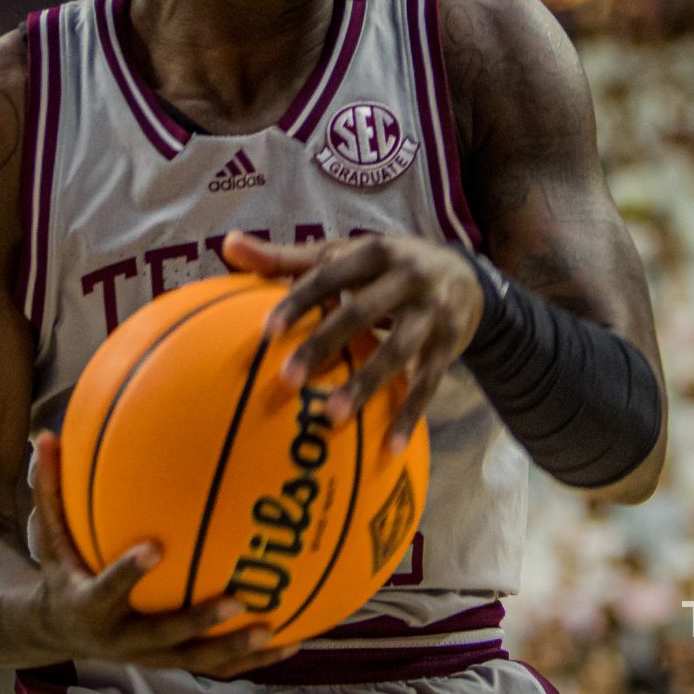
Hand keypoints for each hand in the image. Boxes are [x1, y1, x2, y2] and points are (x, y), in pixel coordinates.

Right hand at [22, 429, 298, 676]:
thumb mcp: (49, 535)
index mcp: (90, 604)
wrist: (59, 630)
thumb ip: (50, 489)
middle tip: (238, 598)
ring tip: (273, 631)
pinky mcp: (170, 663)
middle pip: (163, 636)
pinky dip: (250, 661)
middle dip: (200, 621)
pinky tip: (291, 642)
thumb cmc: (62, 569)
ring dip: (234, 649)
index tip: (157, 546)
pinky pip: (212, 667)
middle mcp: (121, 639)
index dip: (130, 571)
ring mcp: (148, 656)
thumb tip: (45, 435)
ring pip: (195, 660)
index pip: (109, 587)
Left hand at [225, 230, 481, 453]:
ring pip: (398, 352)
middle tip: (286, 379)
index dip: (299, 300)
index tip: (266, 331)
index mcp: (374, 251)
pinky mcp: (449, 346)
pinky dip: (409, 415)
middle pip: (362, 312)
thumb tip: (228, 245)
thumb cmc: (384, 268)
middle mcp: (407, 278)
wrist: (466, 276)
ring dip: (365, 385)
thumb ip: (286, 258)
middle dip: (325, 344)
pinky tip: (389, 447)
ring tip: (331, 416)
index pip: (329, 274)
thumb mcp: (344, 254)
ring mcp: (432, 313)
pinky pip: (428, 385)